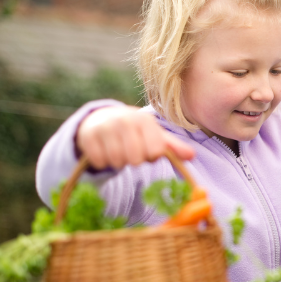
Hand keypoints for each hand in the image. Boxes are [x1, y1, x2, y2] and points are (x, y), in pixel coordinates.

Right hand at [76, 106, 194, 169]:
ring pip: (117, 161)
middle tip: (131, 152)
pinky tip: (105, 151)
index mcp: (145, 120)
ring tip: (118, 151)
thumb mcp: (155, 136)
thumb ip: (173, 147)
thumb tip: (192, 156)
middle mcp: (125, 120)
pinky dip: (103, 162)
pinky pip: (100, 161)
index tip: (147, 151)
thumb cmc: (135, 132)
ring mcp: (105, 127)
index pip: (155, 151)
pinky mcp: (88, 136)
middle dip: (134, 160)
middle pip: (135, 159)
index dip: (151, 156)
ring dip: (119, 162)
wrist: (102, 119)